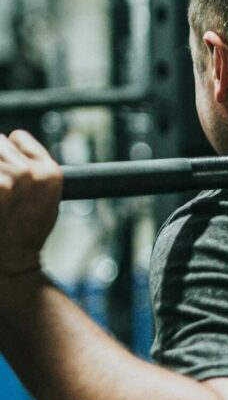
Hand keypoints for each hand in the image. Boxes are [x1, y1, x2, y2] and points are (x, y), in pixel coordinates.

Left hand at [0, 131, 61, 276]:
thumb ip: (33, 166)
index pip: (18, 139)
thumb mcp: (45, 196)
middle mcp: (31, 172)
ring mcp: (9, 179)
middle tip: (2, 191)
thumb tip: (10, 139)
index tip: (9, 179)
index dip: (9, 155)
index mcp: (50, 172)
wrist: (10, 261)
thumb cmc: (23, 230)